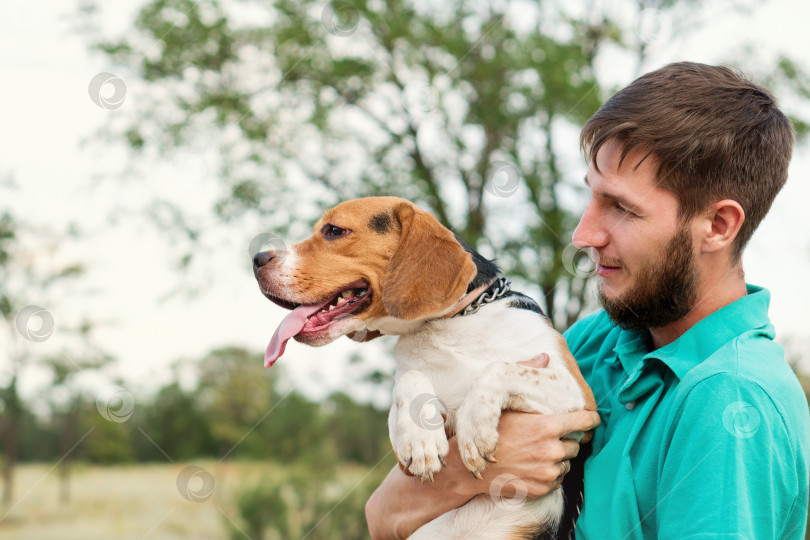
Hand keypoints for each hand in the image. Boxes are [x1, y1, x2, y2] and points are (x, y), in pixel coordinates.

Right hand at [461, 353, 599, 498]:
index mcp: (548, 426)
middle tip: (547, 438)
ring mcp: (548, 471)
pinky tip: (532, 466)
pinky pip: (557, 480)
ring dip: (557, 458)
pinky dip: (549, 474)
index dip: (590, 419)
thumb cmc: (490, 431)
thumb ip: (528, 376)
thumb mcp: (506, 400)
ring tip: (537, 453)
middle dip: (565, 441)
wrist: (473, 466)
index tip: (592, 419)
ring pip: (566, 463)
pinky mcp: (543, 488)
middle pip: (575, 444)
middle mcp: (552, 450)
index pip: (585, 421)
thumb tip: (545, 356)